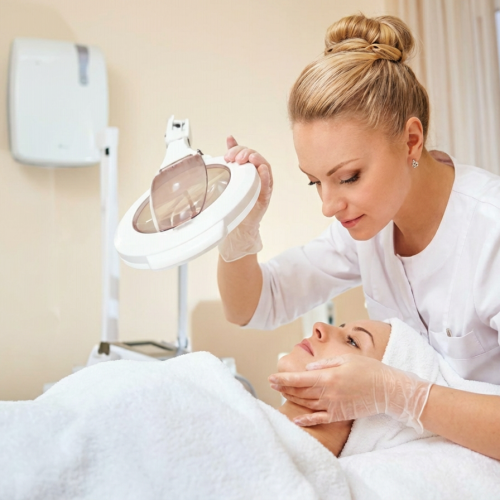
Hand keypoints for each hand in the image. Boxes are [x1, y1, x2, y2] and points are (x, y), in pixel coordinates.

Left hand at [219, 136, 272, 261]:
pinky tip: (260, 170)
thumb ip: (234, 156)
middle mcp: (258, 176)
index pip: (248, 153)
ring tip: (249, 159)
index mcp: (251, 170)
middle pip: (257, 158)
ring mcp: (263, 186)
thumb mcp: (232, 174)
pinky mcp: (264, 197)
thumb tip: (230, 138)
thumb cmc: (238, 200)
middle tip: (235, 157)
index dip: (239, 149)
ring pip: (265, 168)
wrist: (238, 224)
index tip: (228, 154)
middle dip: (246, 154)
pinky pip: (268, 185)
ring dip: (257, 161)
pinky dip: (265, 176)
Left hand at [269, 354, 431, 432]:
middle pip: (300, 392)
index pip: (300, 378)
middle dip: (284, 388)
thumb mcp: (346, 358)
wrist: (388, 389)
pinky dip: (307, 420)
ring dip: (292, 399)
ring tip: (281, 394)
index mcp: (328, 376)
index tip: (271, 378)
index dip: (284, 379)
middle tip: (272, 384)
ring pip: (307, 404)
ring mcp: (333, 406)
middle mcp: (328, 393)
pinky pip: (319, 419)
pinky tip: (296, 419)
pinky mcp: (340, 415)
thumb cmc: (368, 369)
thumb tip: (309, 367)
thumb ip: (325, 363)